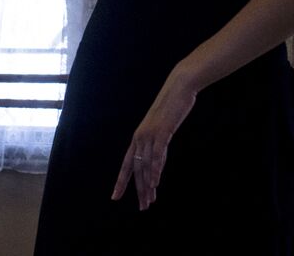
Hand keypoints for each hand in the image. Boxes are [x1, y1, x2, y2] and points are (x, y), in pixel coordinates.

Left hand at [111, 65, 198, 209]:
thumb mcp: (162, 125)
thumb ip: (159, 140)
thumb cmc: (172, 105)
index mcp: (138, 137)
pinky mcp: (162, 132)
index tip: (115, 196)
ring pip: (146, 166)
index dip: (121, 181)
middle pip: (137, 170)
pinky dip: (156, 171)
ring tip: (149, 201)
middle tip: (143, 207)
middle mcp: (140, 138)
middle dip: (139, 190)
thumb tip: (158, 154)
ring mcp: (150, 135)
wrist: (178, 87)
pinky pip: (157, 156)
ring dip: (148, 186)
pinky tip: (155, 183)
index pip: (127, 164)